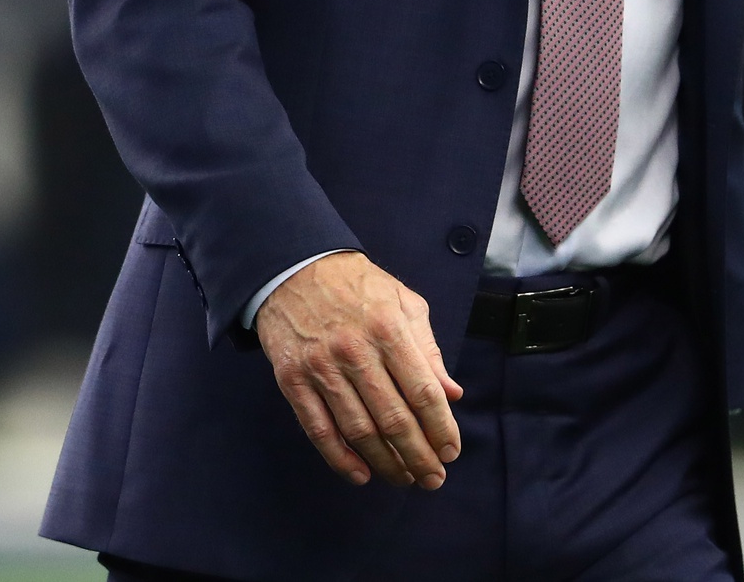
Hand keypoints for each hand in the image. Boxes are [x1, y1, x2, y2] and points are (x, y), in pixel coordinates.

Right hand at [254, 252, 463, 489]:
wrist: (292, 265)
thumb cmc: (355, 284)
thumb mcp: (403, 301)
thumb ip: (428, 348)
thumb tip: (452, 394)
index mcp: (388, 329)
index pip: (423, 392)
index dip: (441, 428)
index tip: (450, 452)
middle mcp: (354, 350)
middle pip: (394, 420)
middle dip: (419, 457)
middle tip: (433, 478)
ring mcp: (320, 367)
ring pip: (359, 431)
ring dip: (386, 463)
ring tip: (404, 478)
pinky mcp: (292, 379)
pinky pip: (318, 429)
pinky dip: (340, 459)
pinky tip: (361, 474)